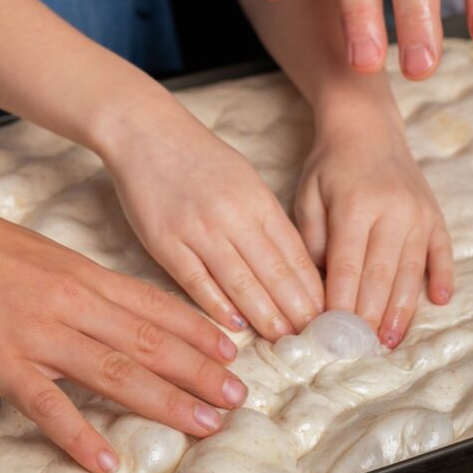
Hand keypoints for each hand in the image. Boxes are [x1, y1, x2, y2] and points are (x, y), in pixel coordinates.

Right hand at [0, 145, 246, 472]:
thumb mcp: (49, 257)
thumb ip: (86, 286)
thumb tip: (121, 311)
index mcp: (85, 274)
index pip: (154, 305)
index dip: (197, 331)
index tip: (232, 351)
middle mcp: (73, 302)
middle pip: (148, 341)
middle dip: (198, 371)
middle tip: (238, 396)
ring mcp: (40, 333)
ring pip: (115, 371)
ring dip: (164, 401)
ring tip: (204, 423)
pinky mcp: (1, 363)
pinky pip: (47, 405)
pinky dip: (77, 436)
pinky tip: (106, 461)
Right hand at [106, 100, 324, 341]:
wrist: (146, 132)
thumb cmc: (199, 156)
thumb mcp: (244, 177)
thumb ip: (265, 217)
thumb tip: (291, 262)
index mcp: (256, 199)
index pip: (294, 253)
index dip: (312, 289)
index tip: (326, 315)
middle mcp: (233, 215)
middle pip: (273, 272)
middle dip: (297, 310)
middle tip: (314, 340)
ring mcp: (198, 230)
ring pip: (240, 282)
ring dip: (264, 315)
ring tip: (282, 340)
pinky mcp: (165, 242)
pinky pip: (196, 281)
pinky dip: (217, 305)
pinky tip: (234, 325)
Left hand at [293, 102, 452, 346]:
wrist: (366, 128)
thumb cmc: (330, 165)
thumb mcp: (308, 195)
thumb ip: (312, 239)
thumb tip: (317, 287)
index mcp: (355, 206)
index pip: (347, 265)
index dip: (340, 303)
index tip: (331, 334)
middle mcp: (392, 211)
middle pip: (381, 275)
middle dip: (368, 316)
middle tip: (358, 349)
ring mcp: (418, 214)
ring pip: (410, 271)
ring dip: (401, 309)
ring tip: (388, 341)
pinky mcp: (434, 215)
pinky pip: (442, 251)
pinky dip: (442, 277)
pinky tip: (439, 301)